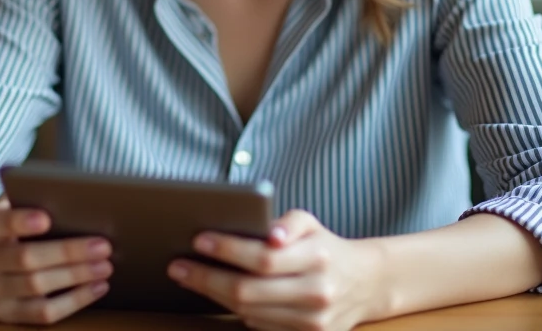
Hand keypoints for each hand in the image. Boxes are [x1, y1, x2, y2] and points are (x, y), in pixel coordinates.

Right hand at [0, 198, 112, 324]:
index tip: (47, 218)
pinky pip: (43, 313)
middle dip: (68, 252)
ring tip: (105, 267)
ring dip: (76, 277)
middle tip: (103, 246)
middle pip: (26, 258)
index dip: (20, 221)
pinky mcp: (5, 314)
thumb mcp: (17, 208)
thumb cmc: (17, 227)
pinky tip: (96, 287)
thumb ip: (36, 201)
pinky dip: (74, 301)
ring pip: (37, 286)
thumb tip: (75, 200)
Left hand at [168, 210, 388, 330]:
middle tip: (177, 266)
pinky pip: (260, 326)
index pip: (263, 258)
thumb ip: (288, 222)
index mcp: (318, 258)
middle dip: (207, 277)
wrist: (364, 284)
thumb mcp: (310, 223)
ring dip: (214, 296)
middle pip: (249, 291)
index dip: (227, 250)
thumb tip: (269, 233)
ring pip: (249, 312)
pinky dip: (237, 311)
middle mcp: (316, 293)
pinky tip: (219, 295)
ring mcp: (312, 322)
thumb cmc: (324, 247)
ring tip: (190, 277)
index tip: (198, 240)